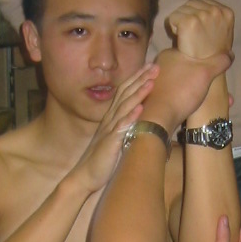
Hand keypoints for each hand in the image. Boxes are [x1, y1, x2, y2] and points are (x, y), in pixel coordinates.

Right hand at [72, 63, 158, 192]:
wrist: (86, 175)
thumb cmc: (101, 158)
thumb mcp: (114, 137)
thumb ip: (123, 125)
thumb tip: (136, 115)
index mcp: (111, 117)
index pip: (124, 92)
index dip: (136, 78)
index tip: (149, 67)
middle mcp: (109, 119)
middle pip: (125, 94)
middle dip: (140, 79)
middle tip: (155, 66)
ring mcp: (109, 130)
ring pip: (124, 107)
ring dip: (138, 93)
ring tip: (150, 81)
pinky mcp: (110, 143)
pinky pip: (120, 128)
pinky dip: (130, 117)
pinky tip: (139, 108)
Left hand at [142, 47, 231, 136]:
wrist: (160, 118)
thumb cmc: (182, 90)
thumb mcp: (205, 72)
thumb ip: (219, 62)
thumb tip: (230, 54)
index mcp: (168, 54)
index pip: (189, 51)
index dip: (204, 57)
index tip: (214, 65)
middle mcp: (160, 67)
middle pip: (187, 68)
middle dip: (203, 77)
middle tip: (215, 84)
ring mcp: (157, 83)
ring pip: (183, 84)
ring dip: (198, 91)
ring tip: (212, 99)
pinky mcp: (158, 99)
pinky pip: (178, 95)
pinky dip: (188, 100)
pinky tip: (199, 106)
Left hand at [166, 0, 233, 60]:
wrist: (205, 70)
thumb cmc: (213, 56)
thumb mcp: (223, 33)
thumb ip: (217, 21)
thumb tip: (208, 12)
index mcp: (227, 12)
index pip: (203, 2)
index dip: (196, 14)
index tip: (197, 29)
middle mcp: (216, 11)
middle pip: (191, 3)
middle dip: (187, 16)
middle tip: (191, 35)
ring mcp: (203, 15)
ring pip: (181, 10)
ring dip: (180, 21)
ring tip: (186, 37)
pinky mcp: (190, 21)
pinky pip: (173, 17)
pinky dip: (173, 27)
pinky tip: (180, 38)